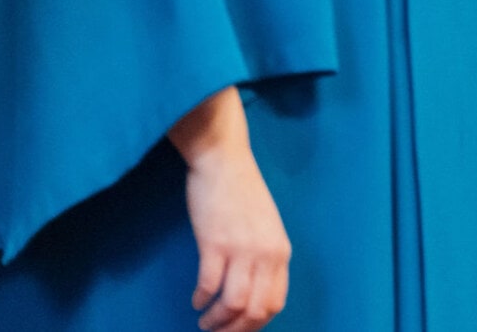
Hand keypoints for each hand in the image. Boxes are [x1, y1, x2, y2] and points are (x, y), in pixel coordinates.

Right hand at [182, 144, 291, 331]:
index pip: (275, 303)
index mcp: (281, 252)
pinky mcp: (215, 243)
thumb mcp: (266, 228)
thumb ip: (265, 257)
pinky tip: (196, 300)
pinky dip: (201, 299)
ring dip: (216, 321)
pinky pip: (209, 285)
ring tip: (204, 321)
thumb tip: (253, 291)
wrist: (224, 161)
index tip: (238, 329)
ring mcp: (241, 249)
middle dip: (234, 331)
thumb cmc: (242, 193)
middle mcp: (266, 254)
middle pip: (255, 311)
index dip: (255, 325)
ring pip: (233, 305)